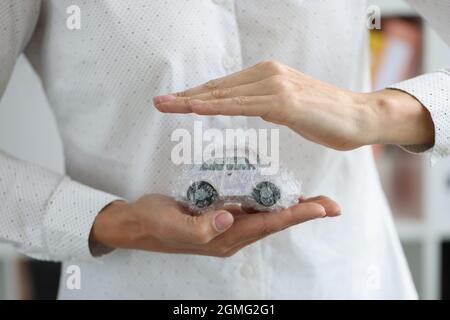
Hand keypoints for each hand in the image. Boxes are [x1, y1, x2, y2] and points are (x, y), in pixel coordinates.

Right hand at [90, 194, 339, 257]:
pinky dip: (269, 202)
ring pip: (266, 216)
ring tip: (314, 200)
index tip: (321, 208)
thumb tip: (228, 218)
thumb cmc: (154, 224)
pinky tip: (278, 194)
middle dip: (303, 213)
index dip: (294, 215)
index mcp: (224, 237)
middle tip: (331, 204)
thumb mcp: (173, 225)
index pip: (267, 225)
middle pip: (274, 222)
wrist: (137, 225)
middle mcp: (231, 233)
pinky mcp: (220, 215)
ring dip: (291, 208)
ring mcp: (227, 225)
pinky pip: (252, 209)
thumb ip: (201, 227)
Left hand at [154, 60, 433, 149]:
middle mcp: (268, 75)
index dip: (196, 95)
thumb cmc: (324, 116)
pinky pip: (244, 106)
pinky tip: (197, 109)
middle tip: (158, 102)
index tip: (173, 102)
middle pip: (218, 88)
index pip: (223, 87)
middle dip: (186, 96)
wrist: (359, 117)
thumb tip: (247, 106)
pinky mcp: (285, 101)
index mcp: (266, 76)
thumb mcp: (287, 107)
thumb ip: (265, 103)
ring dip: (193, 101)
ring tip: (167, 105)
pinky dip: (218, 107)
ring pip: (226, 95)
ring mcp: (276, 86)